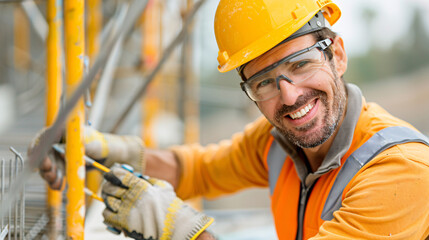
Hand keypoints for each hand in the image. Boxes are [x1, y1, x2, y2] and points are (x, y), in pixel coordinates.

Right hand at [29, 126, 144, 188]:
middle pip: (42, 154)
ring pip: (47, 166)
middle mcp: (56, 142)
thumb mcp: (89, 143)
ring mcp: (58, 155)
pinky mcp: (62, 166)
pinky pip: (54, 174)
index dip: (38, 149)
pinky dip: (56, 181)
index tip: (42, 160)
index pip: (43, 138)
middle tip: (51, 174)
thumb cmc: (100, 144)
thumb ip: (75, 145)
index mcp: (61, 131)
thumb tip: (61, 151)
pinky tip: (59, 186)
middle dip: (45, 166)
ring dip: (50, 176)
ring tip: (57, 183)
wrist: (109, 155)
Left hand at [102, 165, 213, 239]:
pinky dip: (108, 212)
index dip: (113, 173)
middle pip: (110, 187)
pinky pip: (107, 215)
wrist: (172, 226)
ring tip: (113, 199)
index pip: (119, 175)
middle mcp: (130, 196)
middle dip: (109, 186)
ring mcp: (125, 209)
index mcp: (140, 185)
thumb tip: (142, 177)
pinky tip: (114, 211)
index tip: (112, 174)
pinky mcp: (123, 222)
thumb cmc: (170, 205)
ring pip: (107, 201)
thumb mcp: (163, 187)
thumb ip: (151, 181)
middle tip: (111, 187)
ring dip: (109, 199)